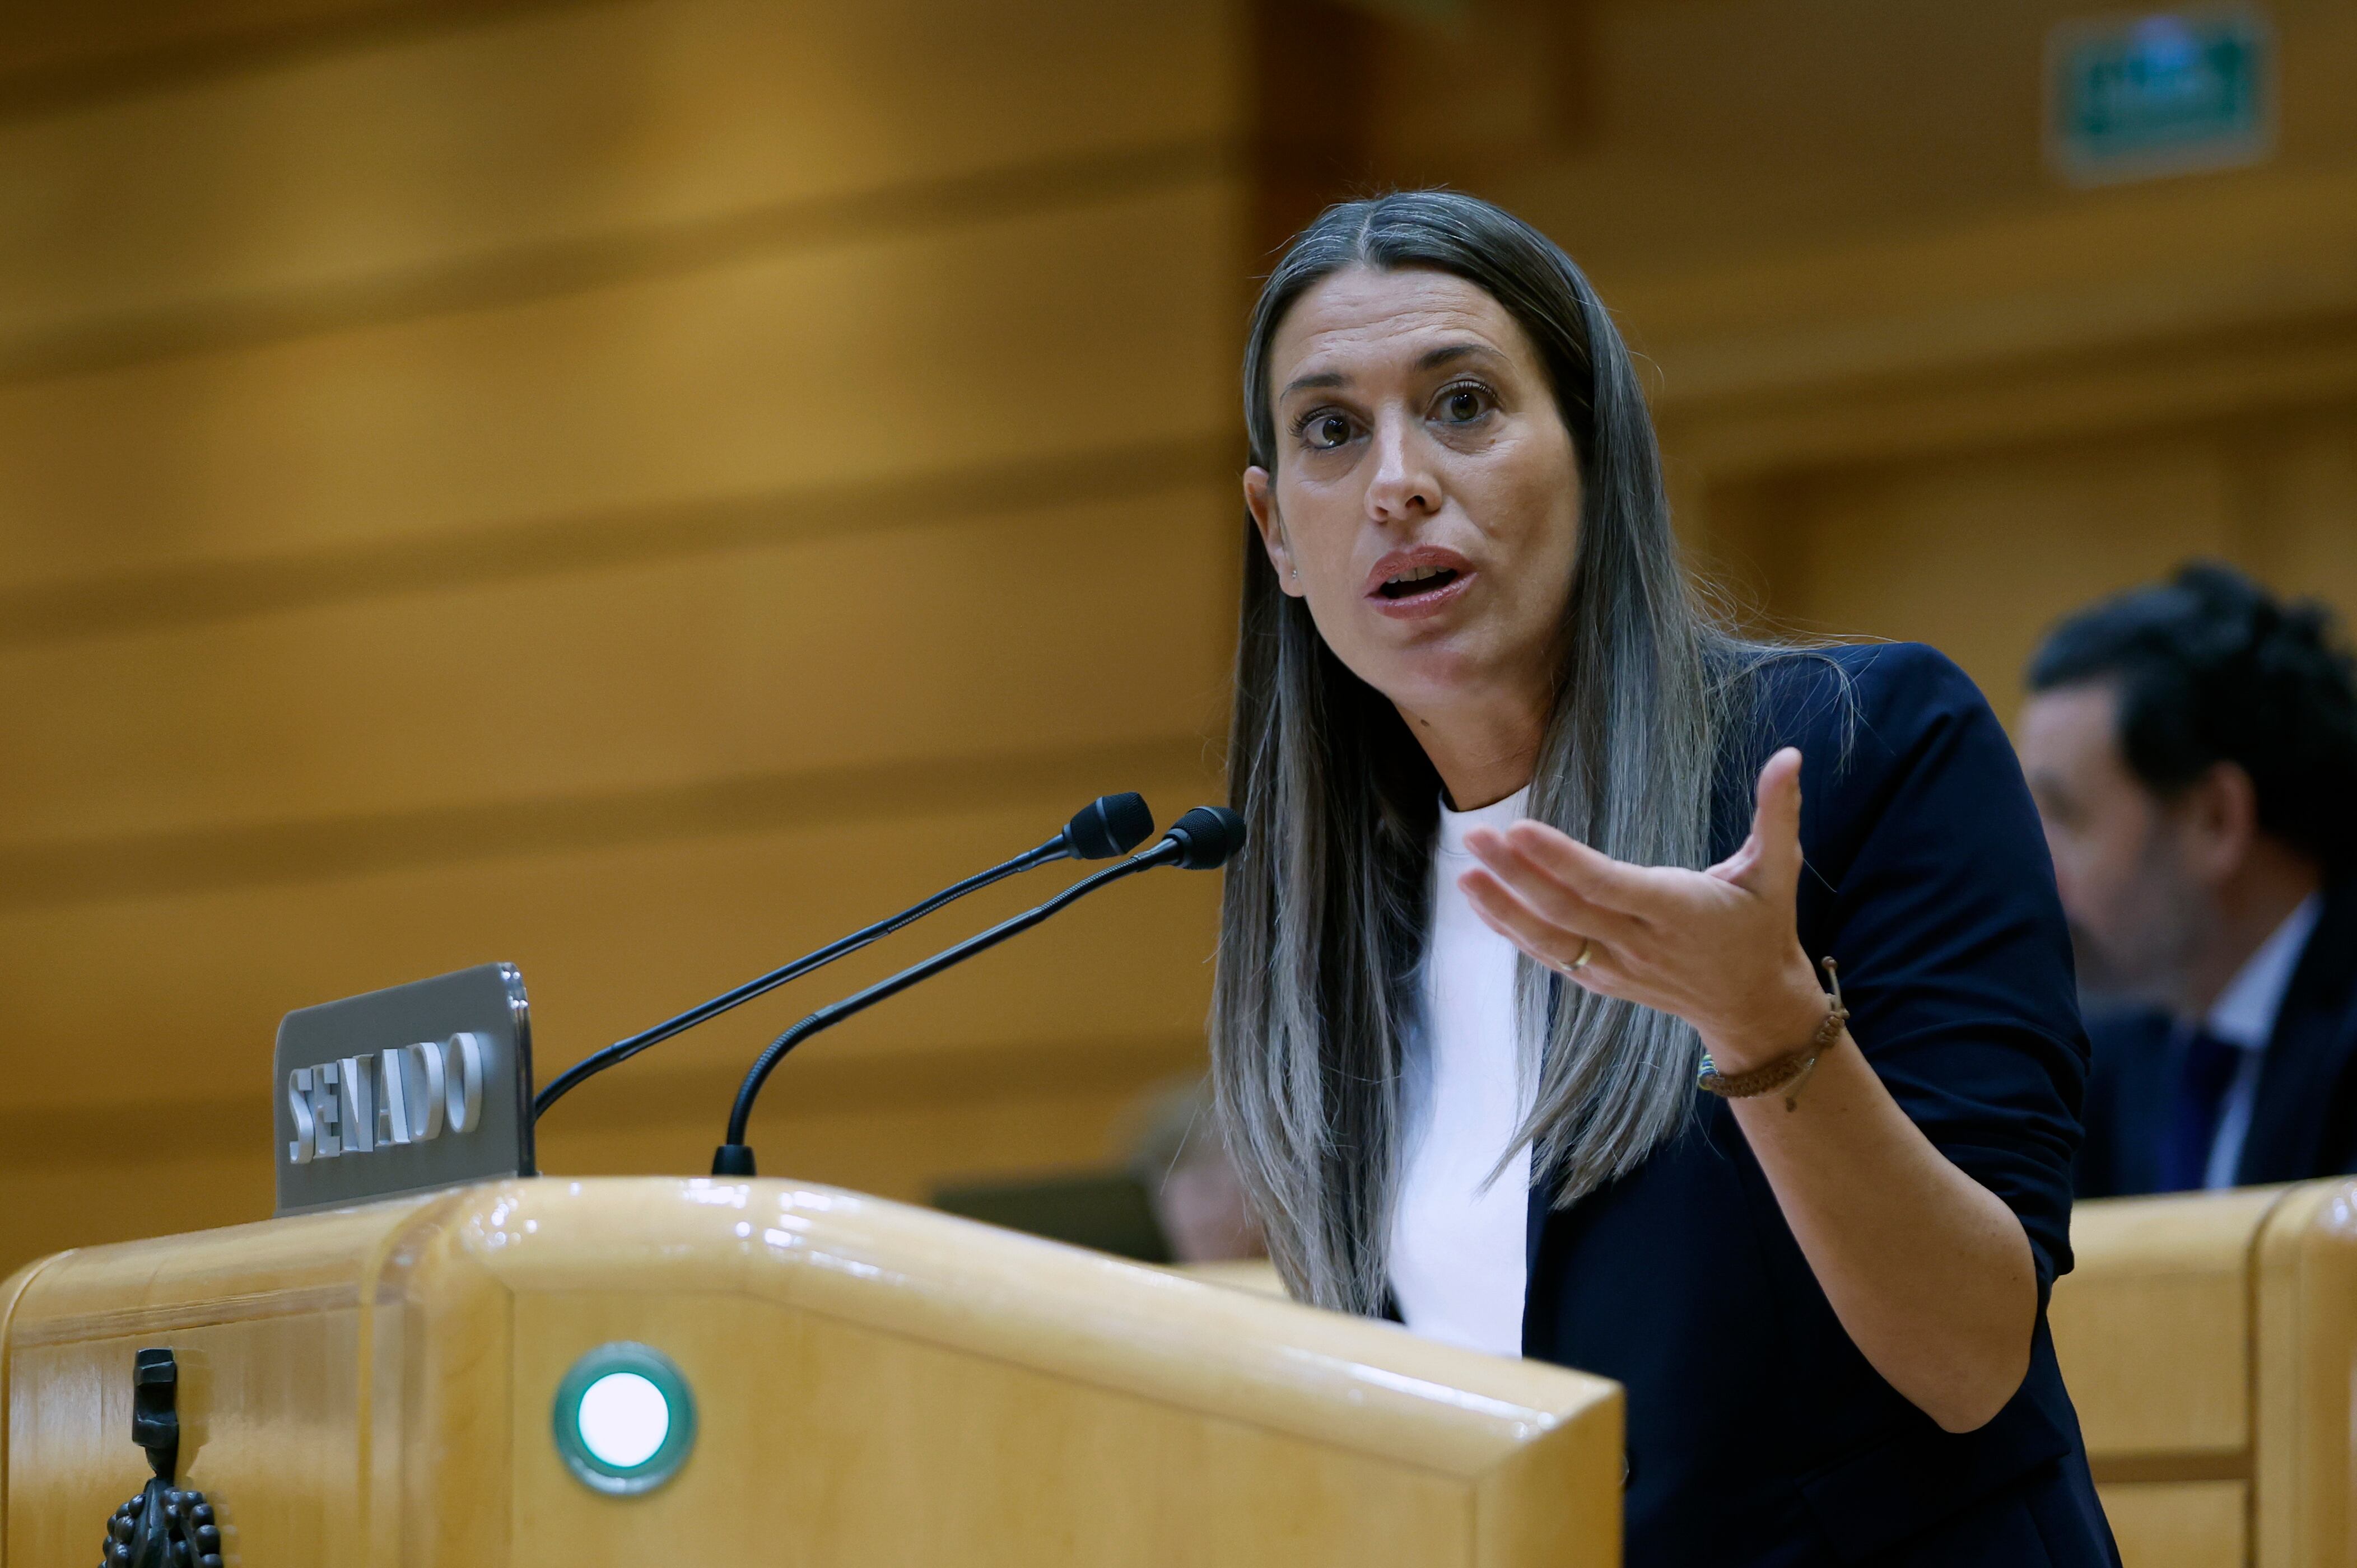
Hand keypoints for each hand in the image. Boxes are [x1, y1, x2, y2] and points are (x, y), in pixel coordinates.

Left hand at [1459, 747, 1828, 1070]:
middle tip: (1476, 836)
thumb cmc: (1763, 929)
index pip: (1609, 884)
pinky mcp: (1604, 980)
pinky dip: (1514, 932)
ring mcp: (1618, 966)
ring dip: (1504, 907)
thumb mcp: (1778, 872)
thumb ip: (1777, 813)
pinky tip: (1483, 904)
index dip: (1562, 860)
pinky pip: (1552, 957)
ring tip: (1465, 873)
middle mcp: (1642, 942)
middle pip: (1568, 909)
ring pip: (1551, 940)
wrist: (1754, 1005)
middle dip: (1516, 874)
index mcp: (1680, 910)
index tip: (1521, 829)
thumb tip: (1790, 756)